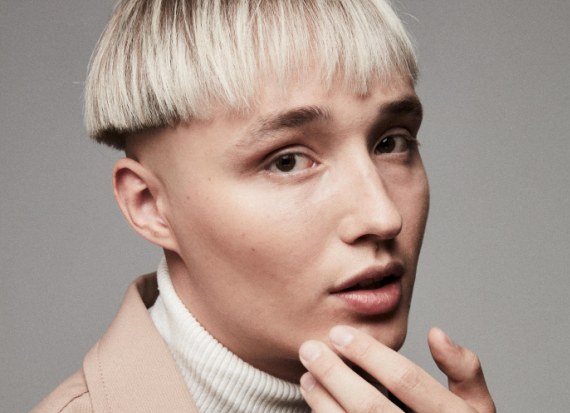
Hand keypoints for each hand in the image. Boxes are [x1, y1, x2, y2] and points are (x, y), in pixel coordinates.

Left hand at [298, 326, 495, 412]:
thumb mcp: (478, 407)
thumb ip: (464, 370)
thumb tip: (435, 333)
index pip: (405, 380)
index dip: (369, 353)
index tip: (339, 333)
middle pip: (369, 406)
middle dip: (334, 374)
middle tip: (310, 349)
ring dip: (324, 400)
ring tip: (307, 375)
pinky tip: (316, 403)